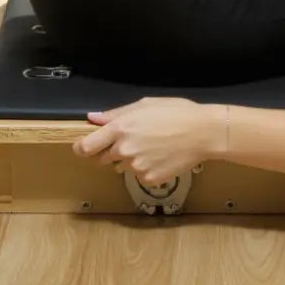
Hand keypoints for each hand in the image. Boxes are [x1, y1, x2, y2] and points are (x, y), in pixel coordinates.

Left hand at [72, 97, 215, 189]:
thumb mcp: (144, 105)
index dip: (81, 148)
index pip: (86, 146)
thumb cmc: (176, 113)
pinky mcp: (149, 179)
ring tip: (151, 146)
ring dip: (129, 159)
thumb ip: (115, 114)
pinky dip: (145, 168)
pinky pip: (139, 176)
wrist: (203, 133)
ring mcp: (136, 167)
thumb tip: (93, 118)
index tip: (83, 147)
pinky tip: (160, 156)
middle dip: (109, 151)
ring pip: (122, 167)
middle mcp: (124, 150)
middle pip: (102, 159)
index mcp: (120, 128)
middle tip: (131, 141)